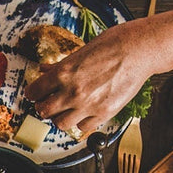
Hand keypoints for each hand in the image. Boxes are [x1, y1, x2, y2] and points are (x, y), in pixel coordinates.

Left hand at [25, 23, 153, 135]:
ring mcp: (88, 104)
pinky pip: (83, 128)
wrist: (139, 49)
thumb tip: (45, 70)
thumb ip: (61, 66)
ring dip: (60, 118)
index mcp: (64, 73)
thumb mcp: (81, 52)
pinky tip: (83, 113)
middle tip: (48, 103)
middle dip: (44, 107)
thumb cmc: (113, 45)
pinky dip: (81, 123)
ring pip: (60, 124)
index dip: (33, 93)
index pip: (34, 92)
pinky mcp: (103, 113)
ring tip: (66, 110)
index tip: (35, 94)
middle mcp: (73, 91)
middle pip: (44, 111)